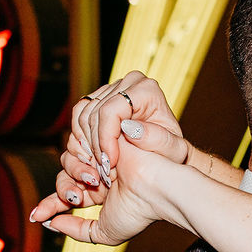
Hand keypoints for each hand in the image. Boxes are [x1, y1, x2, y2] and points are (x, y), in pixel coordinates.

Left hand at [30, 116, 190, 245]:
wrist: (158, 188)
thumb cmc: (139, 211)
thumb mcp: (105, 233)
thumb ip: (77, 231)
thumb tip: (52, 224)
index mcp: (101, 191)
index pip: (68, 195)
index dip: (51, 205)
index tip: (37, 216)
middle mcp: (99, 172)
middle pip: (64, 178)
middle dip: (63, 191)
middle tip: (77, 197)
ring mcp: (101, 154)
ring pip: (68, 160)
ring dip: (75, 174)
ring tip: (94, 179)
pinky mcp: (103, 137)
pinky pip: (77, 142)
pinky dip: (80, 158)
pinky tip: (95, 166)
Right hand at [51, 71, 184, 210]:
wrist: (163, 149)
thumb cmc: (170, 150)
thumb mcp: (172, 151)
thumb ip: (156, 139)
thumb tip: (130, 127)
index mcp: (146, 89)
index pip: (112, 109)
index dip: (106, 138)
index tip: (110, 162)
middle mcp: (129, 83)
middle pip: (94, 112)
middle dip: (96, 144)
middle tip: (103, 168)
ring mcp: (112, 88)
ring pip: (83, 114)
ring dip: (87, 143)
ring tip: (100, 164)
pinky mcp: (100, 97)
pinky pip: (79, 115)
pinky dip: (81, 137)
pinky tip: (93, 154)